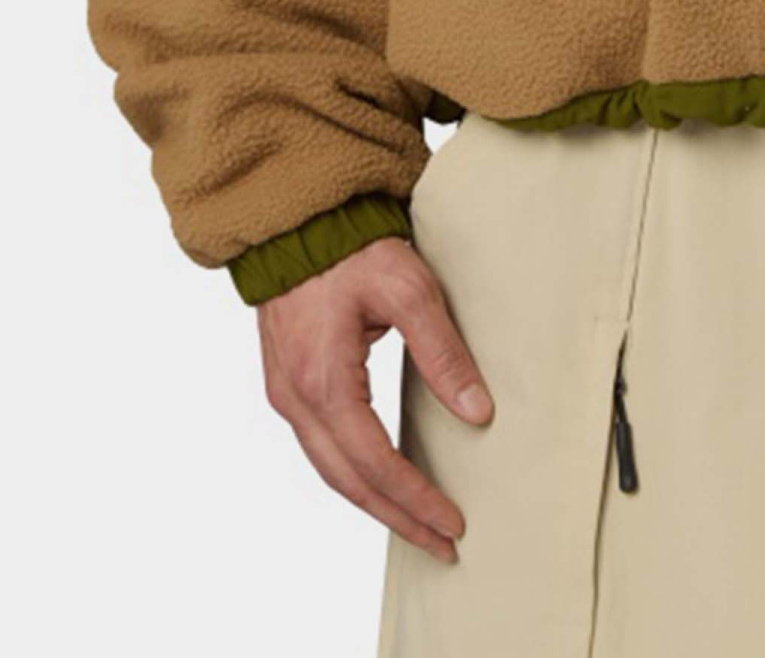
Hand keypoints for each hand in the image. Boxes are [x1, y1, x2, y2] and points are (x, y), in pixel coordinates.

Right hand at [256, 235, 494, 561]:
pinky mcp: (288, 385)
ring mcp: (286, 395)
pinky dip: (352, 474)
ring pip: (330, 471)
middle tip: (442, 543)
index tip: (452, 521)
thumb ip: (443, 352)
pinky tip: (379, 480)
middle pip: (348, 482)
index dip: (415, 498)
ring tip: (417, 523)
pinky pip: (320, 448)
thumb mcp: (408, 289)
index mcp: (324, 381)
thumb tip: (478, 411)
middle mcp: (296, 399)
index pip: (375, 463)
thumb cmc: (350, 248)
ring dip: (374, 502)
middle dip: (397, 517)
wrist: (296, 221)